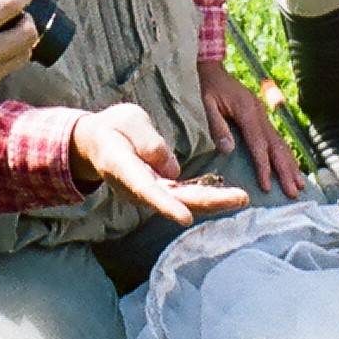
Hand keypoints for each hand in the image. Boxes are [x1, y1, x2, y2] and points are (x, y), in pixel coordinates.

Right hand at [70, 103, 252, 224]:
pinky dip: (207, 196)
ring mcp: (150, 193)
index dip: (166, 205)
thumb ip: (149, 141)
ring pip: (184, 201)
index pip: (146, 189)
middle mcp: (138, 189)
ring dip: (213, 200)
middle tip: (241, 198)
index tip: (185, 218)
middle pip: (175, 200)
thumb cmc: (112, 128)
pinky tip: (229, 197)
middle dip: (208, 201)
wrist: (97, 144)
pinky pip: (185, 196)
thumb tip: (174, 170)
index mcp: (123, 169)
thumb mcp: (128, 120)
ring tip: (241, 198)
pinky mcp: (161, 190)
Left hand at [197, 58, 303, 197]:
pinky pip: (276, 139)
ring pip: (280, 143)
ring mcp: (263, 115)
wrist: (212, 69)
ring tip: (300, 185)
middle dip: (286, 170)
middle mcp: (260, 113)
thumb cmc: (208, 88)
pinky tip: (292, 167)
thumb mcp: (206, 105)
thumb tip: (228, 150)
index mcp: (247, 111)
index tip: (268, 186)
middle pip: (276, 146)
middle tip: (294, 192)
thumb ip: (217, 126)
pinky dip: (286, 155)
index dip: (264, 166)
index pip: (258, 144)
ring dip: (290, 165)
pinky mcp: (261, 117)